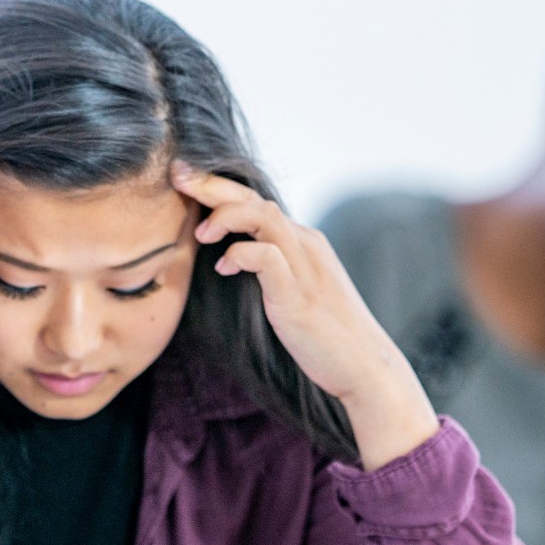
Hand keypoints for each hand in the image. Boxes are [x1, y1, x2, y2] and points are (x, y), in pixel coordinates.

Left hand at [170, 164, 438, 469]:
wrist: (366, 366)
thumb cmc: (327, 335)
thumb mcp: (296, 291)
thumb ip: (271, 269)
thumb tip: (234, 260)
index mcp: (303, 241)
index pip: (256, 201)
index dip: (219, 187)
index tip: (185, 180)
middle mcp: (305, 245)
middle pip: (254, 198)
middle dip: (213, 185)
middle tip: (178, 177)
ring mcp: (304, 267)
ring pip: (263, 216)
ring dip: (225, 216)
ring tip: (200, 234)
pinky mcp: (298, 295)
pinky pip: (267, 256)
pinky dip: (241, 254)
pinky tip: (224, 268)